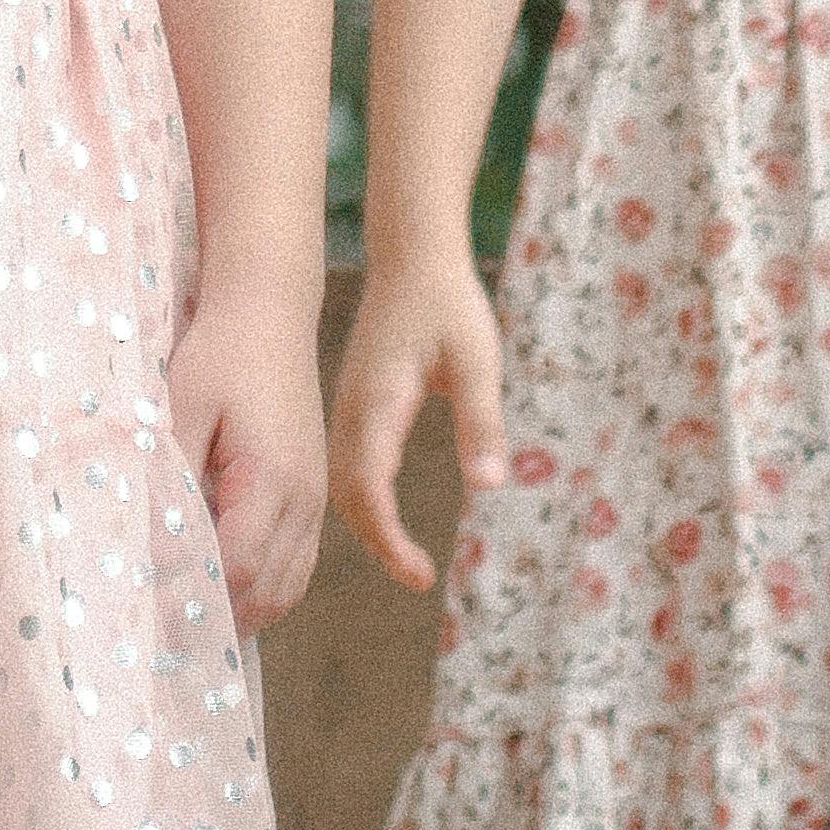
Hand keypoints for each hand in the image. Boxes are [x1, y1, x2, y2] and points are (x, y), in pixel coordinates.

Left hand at [164, 273, 325, 634]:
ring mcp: (314, 497)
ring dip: (246, 610)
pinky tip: (228, 587)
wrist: (269, 310)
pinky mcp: (312, 491)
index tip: (150, 608)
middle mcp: (304, 497)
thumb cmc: (219, 353)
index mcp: (272, 477)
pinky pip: (298, 563)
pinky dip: (266, 587)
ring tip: (193, 622)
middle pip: (268, 591)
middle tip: (168, 634)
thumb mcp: (180, 405)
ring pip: (289, 586)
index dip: (196, 595)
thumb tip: (149, 541)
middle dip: (221, 617)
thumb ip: (168, 474)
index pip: (238, 566)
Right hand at [328, 251, 506, 592]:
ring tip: (406, 556)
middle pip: (347, 495)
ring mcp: (347, 404)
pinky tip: (385, 512)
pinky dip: (359, 498)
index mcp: (378, 403)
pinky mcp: (353, 400)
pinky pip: (344, 462)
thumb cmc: (449, 303)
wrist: (412, 253)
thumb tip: (488, 487)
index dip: (390, 540)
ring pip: (340, 481)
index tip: (421, 575)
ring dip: (366, 523)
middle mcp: (352, 409)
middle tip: (419, 577)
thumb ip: (482, 422)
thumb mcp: (477, 360)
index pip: (370, 490)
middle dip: (376, 542)